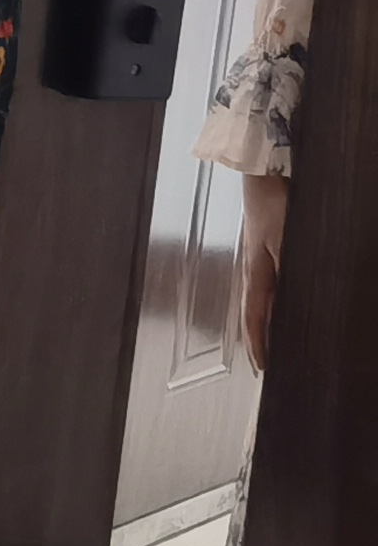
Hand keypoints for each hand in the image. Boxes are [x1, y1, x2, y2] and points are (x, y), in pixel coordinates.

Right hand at [238, 172, 287, 372]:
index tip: (263, 368)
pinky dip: (269, 307)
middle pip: (253, 316)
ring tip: (269, 343)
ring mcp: (258, 263)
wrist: (261, 177)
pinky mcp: (264, 253)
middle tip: (264, 364)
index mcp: (255, 274)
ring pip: (259, 304)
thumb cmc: (273, 207)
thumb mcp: (286, 241)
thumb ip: (289, 270)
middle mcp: (253, 273)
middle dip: (258, 341)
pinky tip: (277, 308)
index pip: (254, 319)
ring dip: (263, 326)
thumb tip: (291, 302)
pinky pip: (266, 290)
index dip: (259, 344)